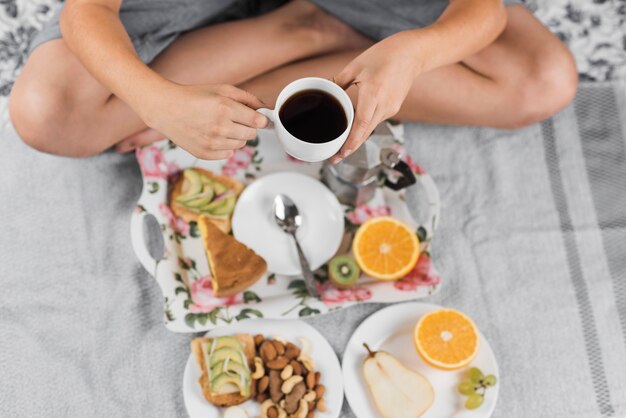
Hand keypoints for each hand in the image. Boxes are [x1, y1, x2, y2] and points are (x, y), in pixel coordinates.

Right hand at [140, 83, 268, 159]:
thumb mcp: (222, 89)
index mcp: (225, 108)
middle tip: (233, 118)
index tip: (257, 118)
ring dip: (235, 136)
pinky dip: (225, 146)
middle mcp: (219, 127)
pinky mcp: (204, 153)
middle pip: (251, 134)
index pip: (258, 122)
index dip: (260, 119)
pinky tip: (213, 135)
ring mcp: (211, 143)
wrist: (166, 108)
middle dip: (247, 127)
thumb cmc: (194, 96)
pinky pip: (228, 154)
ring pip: (240, 145)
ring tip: (220, 125)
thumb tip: (267, 109)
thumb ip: (248, 98)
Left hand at [331, 31, 420, 161]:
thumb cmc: (385, 55)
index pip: (362, 124)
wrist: (412, 53)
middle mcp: (384, 104)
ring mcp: (391, 108)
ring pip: (370, 129)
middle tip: (334, 159)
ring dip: (357, 139)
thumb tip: (324, 91)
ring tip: (340, 147)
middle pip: (366, 133)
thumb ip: (338, 81)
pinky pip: (376, 121)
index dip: (352, 141)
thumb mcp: (356, 66)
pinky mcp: (393, 108)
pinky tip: (354, 131)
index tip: (342, 153)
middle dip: (350, 148)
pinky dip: (364, 128)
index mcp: (373, 93)